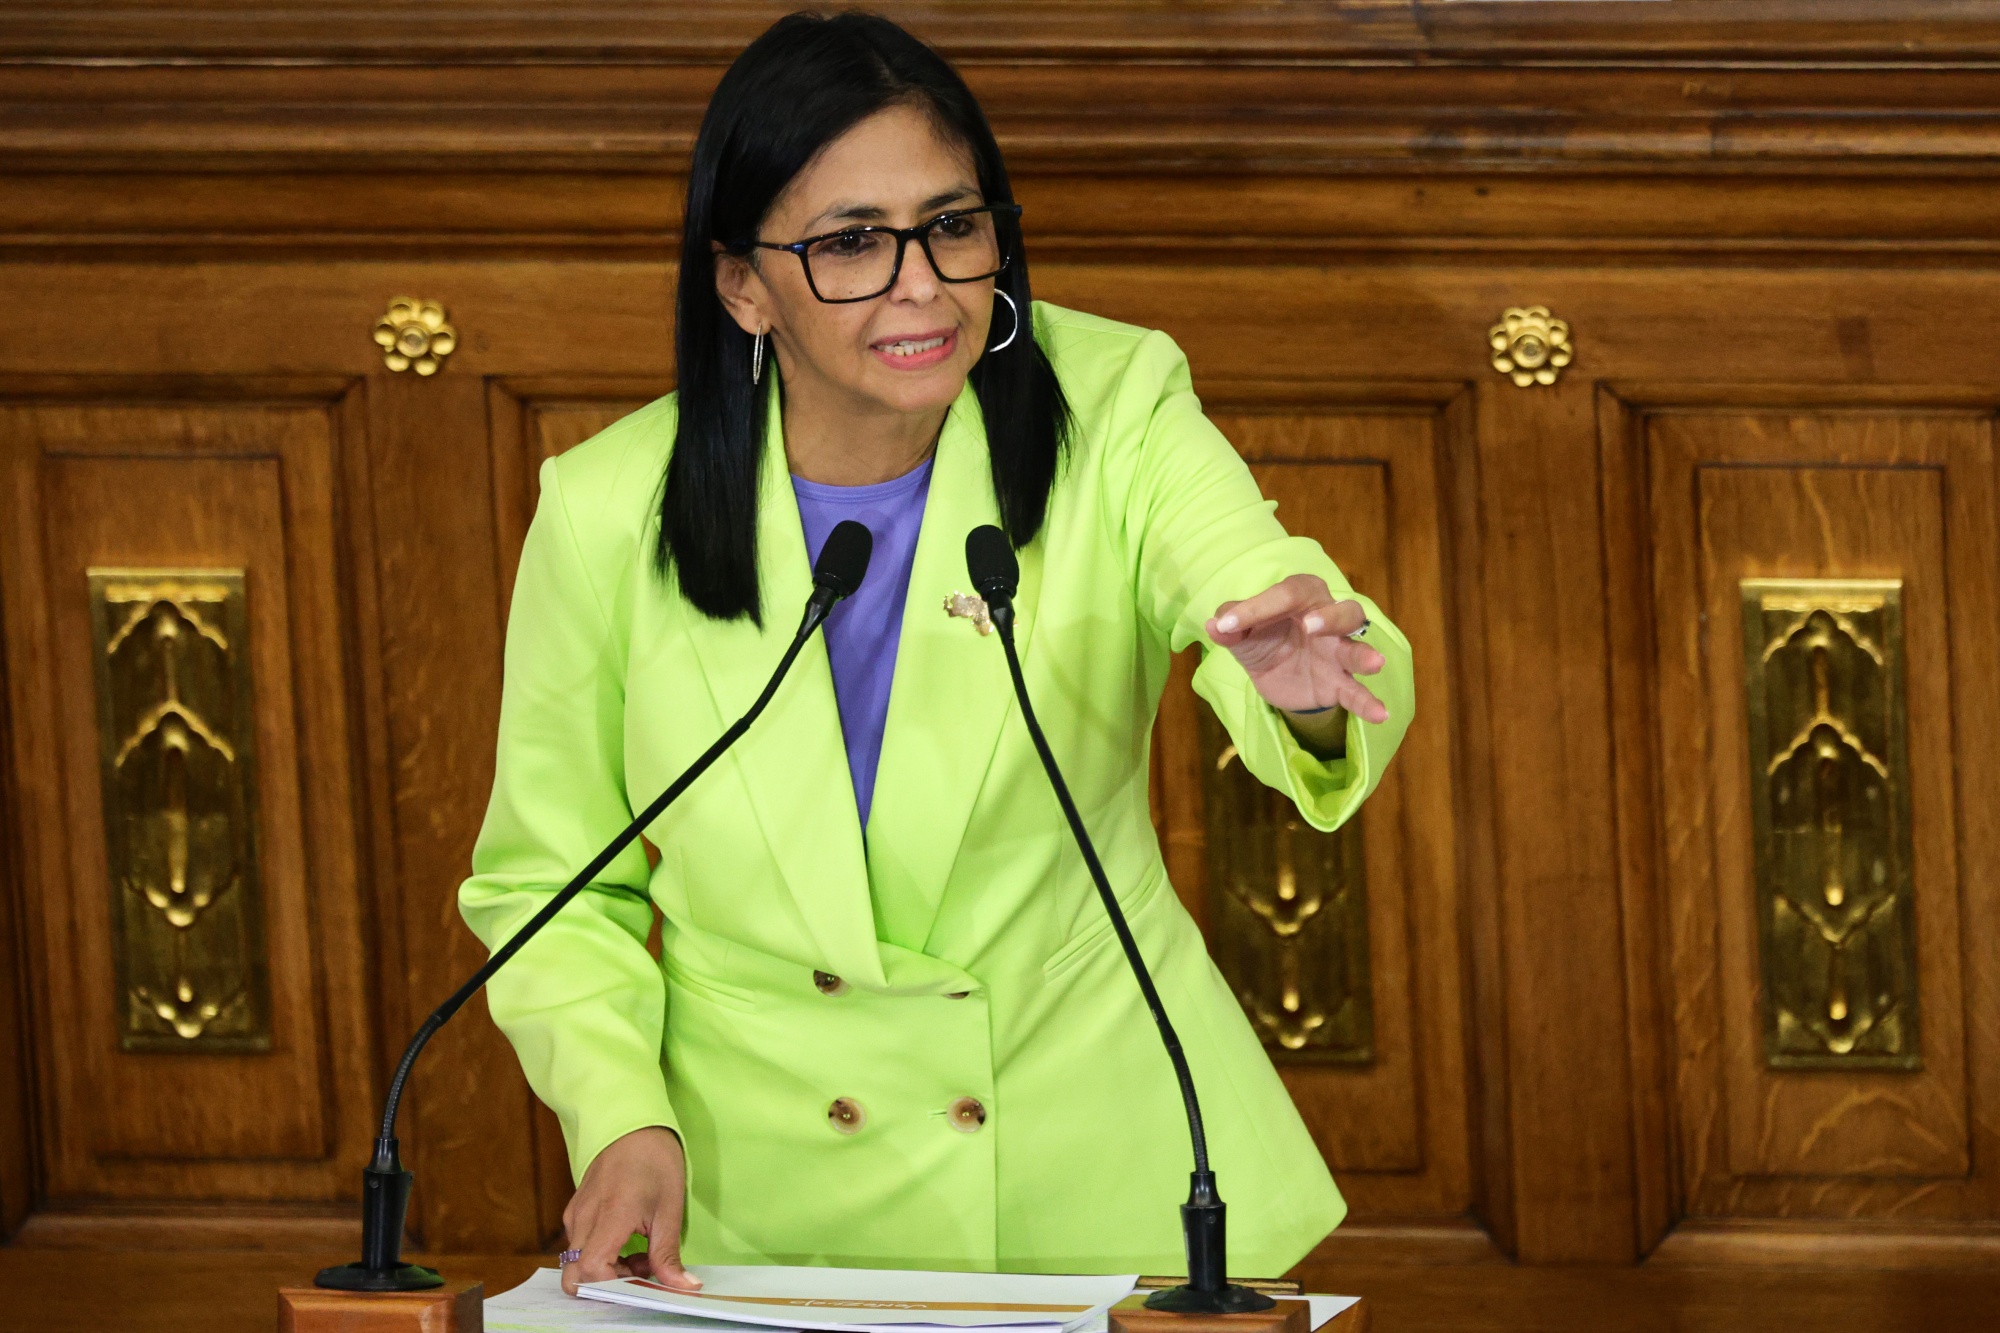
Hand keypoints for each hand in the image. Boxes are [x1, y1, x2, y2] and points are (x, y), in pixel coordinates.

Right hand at [560, 1126, 698, 1296]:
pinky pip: (579, 1245)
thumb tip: (681, 1287)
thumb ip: (667, 1254)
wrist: (633, 1124)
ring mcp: (575, 1213)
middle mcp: (584, 1217)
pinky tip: (628, 1240)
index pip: (589, 1269)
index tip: (641, 1280)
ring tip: (640, 1253)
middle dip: (606, 1284)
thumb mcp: (670, 1208)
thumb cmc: (655, 1160)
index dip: (613, 1285)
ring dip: (606, 1269)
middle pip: (575, 1273)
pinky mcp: (575, 1210)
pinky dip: (601, 1254)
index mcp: (610, 1215)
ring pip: (576, 1262)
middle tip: (639, 1271)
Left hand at [1205, 574, 1388, 722]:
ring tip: (1374, 663)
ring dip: (1363, 654)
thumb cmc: (1263, 640)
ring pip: (1357, 646)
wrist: (1275, 678)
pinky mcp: (1340, 683)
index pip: (1286, 595)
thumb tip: (1213, 625)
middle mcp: (1326, 620)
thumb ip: (1229, 629)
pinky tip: (1381, 714)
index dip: (1257, 607)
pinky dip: (1369, 702)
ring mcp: (1337, 652)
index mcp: (1300, 598)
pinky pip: (1357, 691)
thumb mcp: (1241, 636)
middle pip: (1342, 611)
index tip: (1226, 626)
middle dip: (1330, 617)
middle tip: (1310, 626)